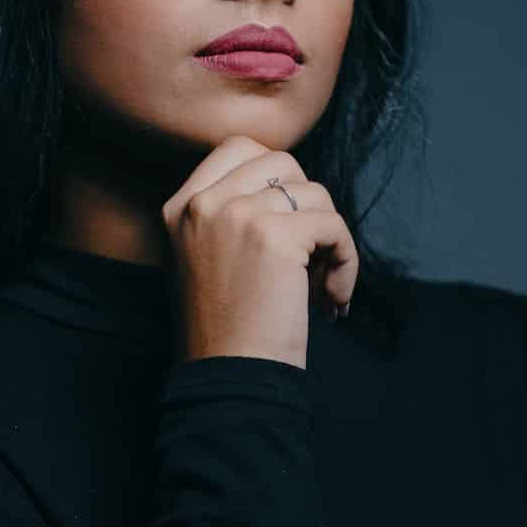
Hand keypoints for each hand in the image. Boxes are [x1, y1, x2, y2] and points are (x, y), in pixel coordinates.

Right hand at [161, 133, 359, 369]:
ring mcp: (237, 215)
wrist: (228, 378)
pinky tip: (331, 300)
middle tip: (307, 258)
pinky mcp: (275, 236)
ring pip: (314, 194)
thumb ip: (230, 216)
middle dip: (306, 206)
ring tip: (319, 287)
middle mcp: (203, 203)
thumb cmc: (225, 332)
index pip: (240, 148)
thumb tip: (292, 188)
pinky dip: (345, 262)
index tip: (288, 226)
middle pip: (283, 163)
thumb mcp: (204, 260)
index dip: (277, 178)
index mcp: (180, 206)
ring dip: (329, 240)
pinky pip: (334, 225)